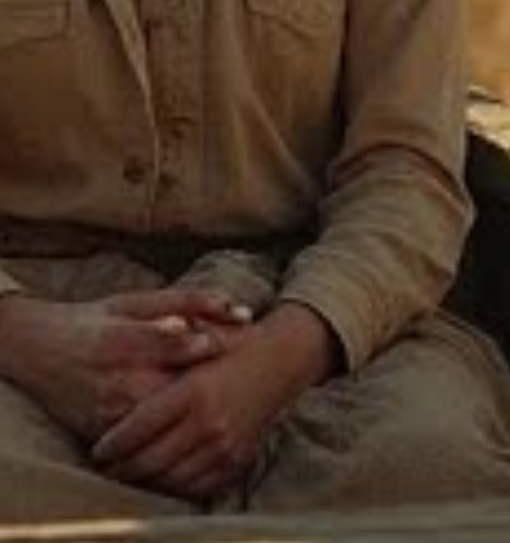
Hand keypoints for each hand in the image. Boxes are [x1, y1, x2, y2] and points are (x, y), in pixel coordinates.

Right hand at [0, 288, 248, 441]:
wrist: (38, 351)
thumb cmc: (100, 319)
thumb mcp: (139, 300)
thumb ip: (189, 301)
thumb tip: (239, 308)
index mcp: (122, 339)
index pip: (173, 344)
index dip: (206, 344)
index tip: (235, 340)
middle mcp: (113, 378)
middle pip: (174, 387)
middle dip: (210, 381)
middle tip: (243, 374)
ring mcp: (107, 410)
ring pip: (164, 417)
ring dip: (196, 407)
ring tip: (226, 395)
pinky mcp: (102, 431)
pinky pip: (145, 436)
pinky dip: (172, 427)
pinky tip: (198, 416)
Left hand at [92, 302, 337, 504]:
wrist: (286, 358)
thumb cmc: (238, 344)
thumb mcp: (203, 338)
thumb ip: (169, 347)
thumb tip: (132, 356)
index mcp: (194, 391)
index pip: (138, 429)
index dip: (111, 444)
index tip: (98, 449)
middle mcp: (208, 422)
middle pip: (147, 461)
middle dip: (121, 469)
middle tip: (106, 468)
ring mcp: (224, 445)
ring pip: (168, 480)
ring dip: (145, 481)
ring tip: (131, 474)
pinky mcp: (237, 460)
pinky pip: (196, 487)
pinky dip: (175, 486)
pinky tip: (164, 476)